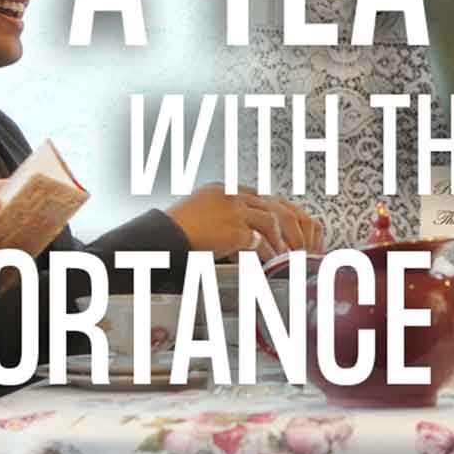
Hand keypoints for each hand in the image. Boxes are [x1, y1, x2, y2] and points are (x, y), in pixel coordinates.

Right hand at [167, 183, 324, 257]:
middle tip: (292, 241)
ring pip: (271, 220)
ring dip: (279, 240)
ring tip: (285, 254)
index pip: (257, 195)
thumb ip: (218, 217)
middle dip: (285, 224)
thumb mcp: (198, 214)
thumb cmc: (173, 231)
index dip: (271, 210)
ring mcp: (234, 209)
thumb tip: (239, 234)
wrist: (161, 237)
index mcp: (221, 189)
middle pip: (271, 204)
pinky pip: (260, 241)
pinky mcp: (235, 228)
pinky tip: (268, 264)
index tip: (279, 225)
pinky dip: (267, 254)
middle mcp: (230, 195)